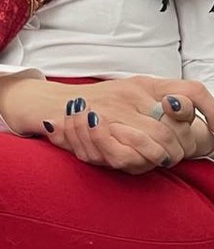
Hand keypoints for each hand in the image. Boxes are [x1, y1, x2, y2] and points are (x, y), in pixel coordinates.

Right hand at [0, 74, 213, 172]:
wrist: (51, 106)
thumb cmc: (94, 105)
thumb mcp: (130, 95)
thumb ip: (158, 104)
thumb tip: (186, 115)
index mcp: (145, 84)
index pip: (192, 93)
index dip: (210, 113)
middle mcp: (134, 94)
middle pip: (178, 130)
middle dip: (180, 150)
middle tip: (170, 156)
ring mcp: (116, 112)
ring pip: (159, 146)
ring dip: (159, 160)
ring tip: (154, 160)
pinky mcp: (98, 131)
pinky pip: (128, 157)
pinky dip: (135, 164)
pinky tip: (132, 162)